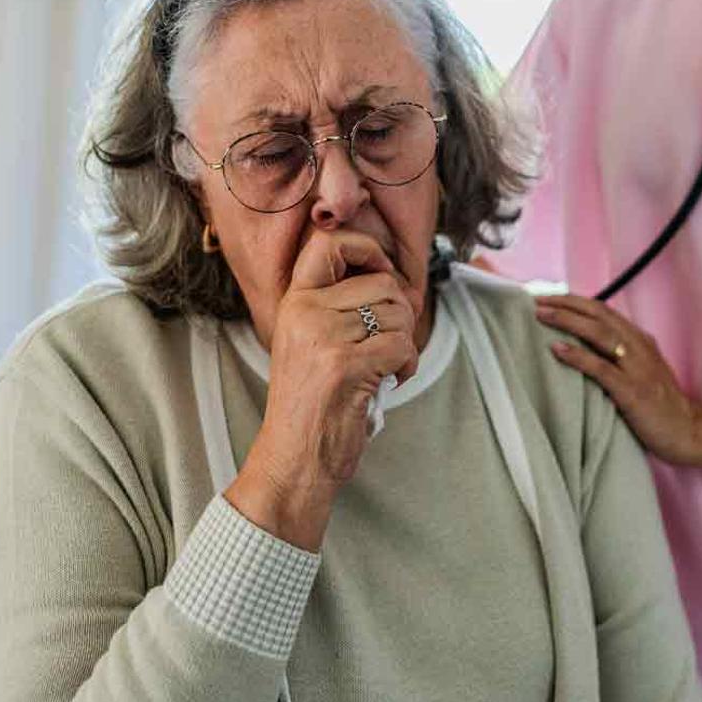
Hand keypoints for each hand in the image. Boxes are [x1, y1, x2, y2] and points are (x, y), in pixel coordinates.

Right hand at [228, 230, 418, 548]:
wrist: (294, 459)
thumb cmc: (313, 405)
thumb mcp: (314, 344)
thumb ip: (345, 308)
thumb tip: (406, 286)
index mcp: (295, 303)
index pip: (328, 242)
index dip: (367, 248)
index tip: (381, 273)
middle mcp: (305, 312)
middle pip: (383, 283)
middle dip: (401, 314)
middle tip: (389, 345)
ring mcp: (324, 337)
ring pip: (398, 313)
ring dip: (405, 343)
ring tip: (387, 367)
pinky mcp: (346, 364)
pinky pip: (402, 345)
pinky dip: (408, 365)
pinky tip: (393, 380)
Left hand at [535, 294, 701, 465]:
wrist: (688, 432)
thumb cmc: (658, 405)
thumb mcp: (640, 371)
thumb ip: (617, 356)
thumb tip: (580, 346)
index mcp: (639, 340)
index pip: (602, 309)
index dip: (573, 300)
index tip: (546, 296)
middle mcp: (638, 346)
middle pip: (598, 314)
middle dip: (565, 303)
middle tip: (535, 299)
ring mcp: (637, 367)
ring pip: (598, 333)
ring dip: (567, 321)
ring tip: (541, 315)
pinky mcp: (633, 391)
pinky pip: (601, 368)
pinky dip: (578, 356)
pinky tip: (557, 350)